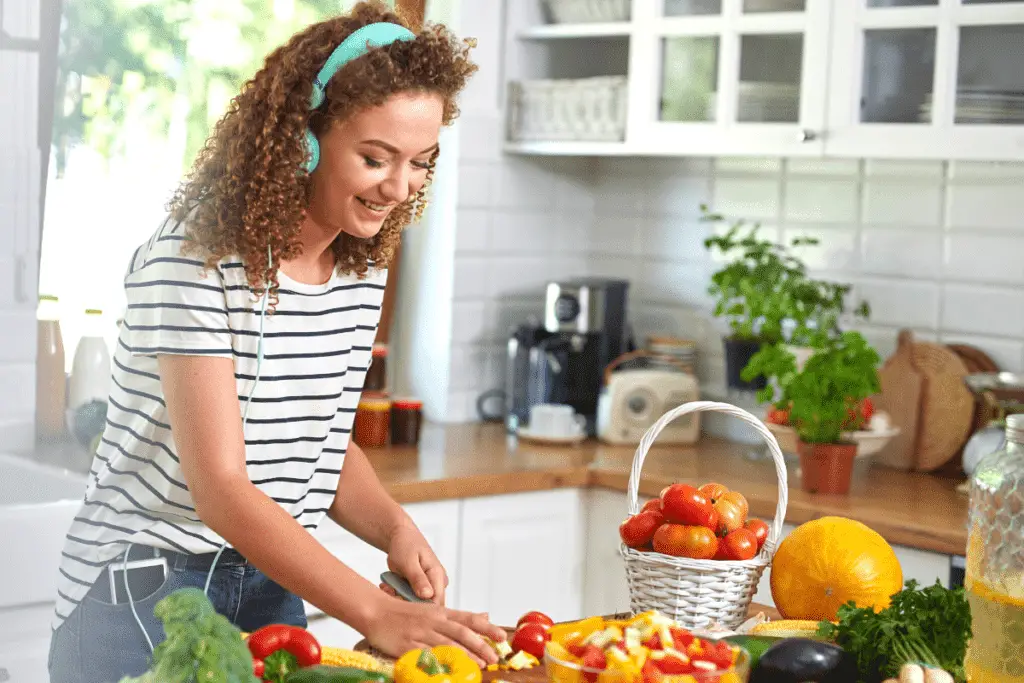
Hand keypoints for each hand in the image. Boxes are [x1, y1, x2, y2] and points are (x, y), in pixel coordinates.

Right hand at [363, 592, 506, 666]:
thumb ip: (458, 617)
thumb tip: (484, 615)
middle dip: (480, 644)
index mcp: (441, 612)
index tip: (502, 636)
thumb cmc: (406, 613)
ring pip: (447, 644)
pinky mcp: (407, 645)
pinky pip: (426, 655)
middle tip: (494, 656)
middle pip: (461, 632)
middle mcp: (433, 620)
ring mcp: (420, 633)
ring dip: (465, 654)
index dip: (487, 627)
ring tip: (480, 664)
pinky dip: (438, 662)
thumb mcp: (434, 610)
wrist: (377, 611)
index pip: (469, 618)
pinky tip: (448, 669)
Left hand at [382, 524, 447, 604]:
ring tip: (387, 587)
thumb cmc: (405, 545)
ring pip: (416, 605)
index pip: (436, 602)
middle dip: (405, 603)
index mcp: (438, 575)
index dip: (419, 608)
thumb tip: (428, 595)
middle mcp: (436, 583)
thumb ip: (418, 579)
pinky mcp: (419, 589)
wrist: (400, 537)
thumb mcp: (409, 561)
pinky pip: (409, 599)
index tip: (399, 600)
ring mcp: (428, 587)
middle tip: (389, 591)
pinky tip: (388, 587)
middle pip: (426, 606)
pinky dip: (397, 595)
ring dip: (399, 598)